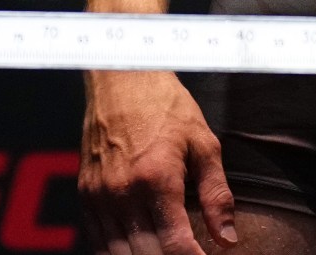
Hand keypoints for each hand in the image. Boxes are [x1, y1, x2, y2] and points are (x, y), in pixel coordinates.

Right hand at [80, 69, 237, 254]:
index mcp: (156, 179)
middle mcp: (123, 193)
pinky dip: (118, 253)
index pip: (175, 244)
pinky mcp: (86, 195)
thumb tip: (228, 238)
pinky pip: (98, 241)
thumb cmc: (165, 106)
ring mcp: (99, 196)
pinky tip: (139, 249)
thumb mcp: (203, 144)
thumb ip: (216, 195)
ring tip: (167, 252)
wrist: (122, 77)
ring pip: (119, 254)